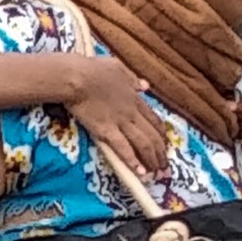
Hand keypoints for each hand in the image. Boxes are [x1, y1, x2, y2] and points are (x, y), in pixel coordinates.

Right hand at [64, 56, 170, 181]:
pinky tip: (140, 173)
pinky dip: (133, 161)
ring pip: (143, 143)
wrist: (75, 77)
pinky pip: (123, 148)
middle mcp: (131, 112)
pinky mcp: (106, 130)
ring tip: (156, 172)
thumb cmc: (92, 69)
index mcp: (134, 98)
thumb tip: (145, 86)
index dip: (162, 135)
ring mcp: (120, 122)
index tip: (165, 145)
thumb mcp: (118, 67)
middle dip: (161, 152)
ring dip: (152, 159)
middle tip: (164, 166)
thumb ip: (133, 79)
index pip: (154, 119)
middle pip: (152, 135)